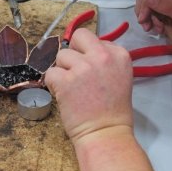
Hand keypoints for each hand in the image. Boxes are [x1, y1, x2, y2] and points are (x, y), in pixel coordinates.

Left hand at [43, 28, 133, 145]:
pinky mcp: (66, 80)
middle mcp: (103, 56)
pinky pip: (51, 72)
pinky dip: (53, 84)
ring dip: (63, 70)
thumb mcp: (120, 77)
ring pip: (62, 55)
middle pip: (79, 36)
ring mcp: (83, 67)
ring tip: (73, 89)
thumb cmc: (113, 112)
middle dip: (74, 51)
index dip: (89, 54)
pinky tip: (64, 95)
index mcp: (120, 55)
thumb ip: (105, 61)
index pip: (97, 40)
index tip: (92, 72)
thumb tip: (83, 53)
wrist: (105, 134)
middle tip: (75, 70)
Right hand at [135, 0, 171, 58]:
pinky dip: (147, 19)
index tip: (144, 16)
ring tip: (157, 26)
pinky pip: (144, 8)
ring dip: (146, 15)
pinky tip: (157, 26)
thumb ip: (170, 6)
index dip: (148, 0)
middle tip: (148, 23)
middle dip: (146, 9)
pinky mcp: (158, 5)